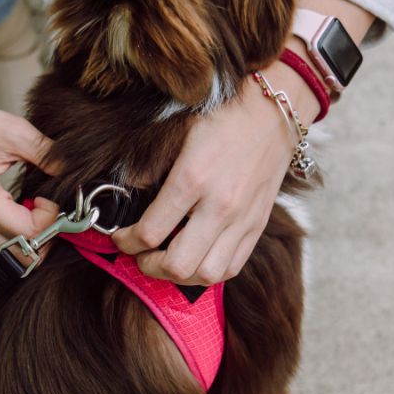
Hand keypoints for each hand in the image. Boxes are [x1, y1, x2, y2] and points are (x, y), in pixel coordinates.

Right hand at [0, 66, 59, 250]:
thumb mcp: (13, 130)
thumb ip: (47, 154)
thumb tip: (72, 174)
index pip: (30, 234)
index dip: (51, 220)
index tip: (50, 196)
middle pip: (22, 252)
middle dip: (45, 232)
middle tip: (49, 203)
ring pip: (12, 252)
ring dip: (32, 234)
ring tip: (36, 203)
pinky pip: (0, 244)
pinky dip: (18, 232)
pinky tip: (22, 207)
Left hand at [112, 56, 320, 285]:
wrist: (272, 116)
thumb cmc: (222, 122)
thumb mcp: (177, 133)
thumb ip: (150, 168)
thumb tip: (127, 194)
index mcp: (192, 179)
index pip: (150, 231)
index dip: (126, 242)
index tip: (121, 238)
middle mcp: (219, 206)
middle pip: (177, 264)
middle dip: (149, 266)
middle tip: (140, 255)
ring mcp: (241, 221)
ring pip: (206, 275)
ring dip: (179, 277)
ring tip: (167, 262)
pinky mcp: (257, 228)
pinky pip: (231, 268)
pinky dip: (207, 273)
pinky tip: (195, 260)